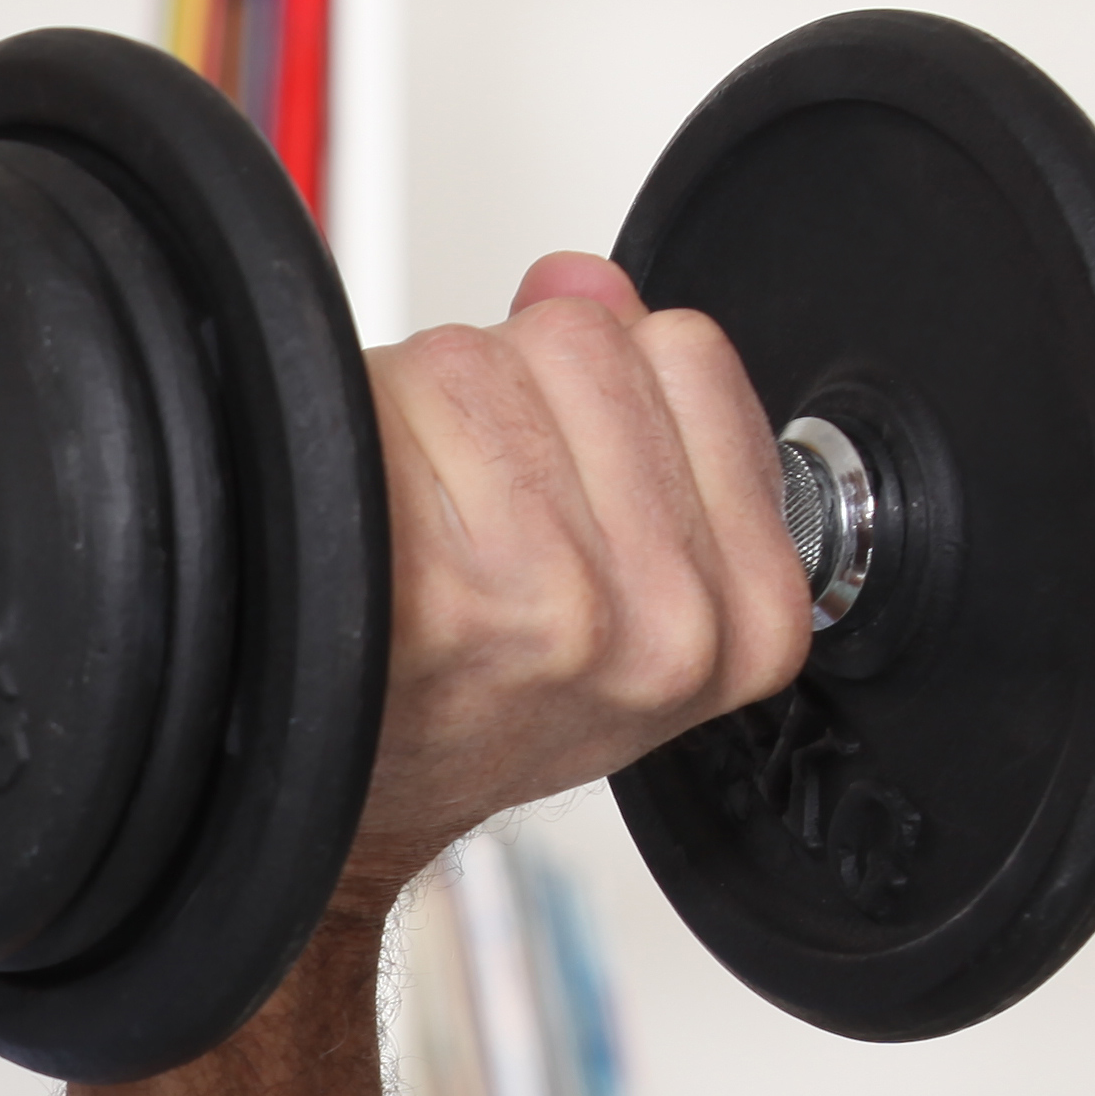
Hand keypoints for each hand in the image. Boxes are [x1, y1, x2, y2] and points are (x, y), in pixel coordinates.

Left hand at [343, 254, 814, 902]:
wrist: (345, 812)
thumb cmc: (472, 702)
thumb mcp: (622, 582)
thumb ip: (637, 409)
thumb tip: (582, 283)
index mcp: (749, 622)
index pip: (690, 355)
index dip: (600, 383)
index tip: (563, 471)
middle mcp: (670, 625)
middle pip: (589, 342)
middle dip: (511, 391)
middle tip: (469, 509)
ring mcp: (565, 607)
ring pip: (495, 357)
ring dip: (430, 410)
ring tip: (417, 523)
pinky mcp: (456, 590)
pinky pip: (424, 394)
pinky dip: (374, 427)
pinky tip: (374, 529)